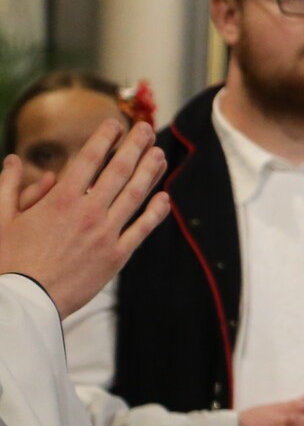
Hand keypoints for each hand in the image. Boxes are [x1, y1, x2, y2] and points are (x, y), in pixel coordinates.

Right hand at [0, 120, 169, 315]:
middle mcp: (88, 212)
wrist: (24, 302)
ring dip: (150, 172)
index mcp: (60, 199)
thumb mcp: (1, 219)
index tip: (116, 123)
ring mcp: (105, 234)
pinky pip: (142, 229)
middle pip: (119, 170)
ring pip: (135, 195)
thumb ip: (9, 187)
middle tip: (147, 129)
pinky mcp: (116, 256)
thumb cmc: (7, 261)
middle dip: (135, 146)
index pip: (90, 158)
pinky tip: (164, 198)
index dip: (106, 137)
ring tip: (160, 155)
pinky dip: (155, 212)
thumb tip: (14, 160)